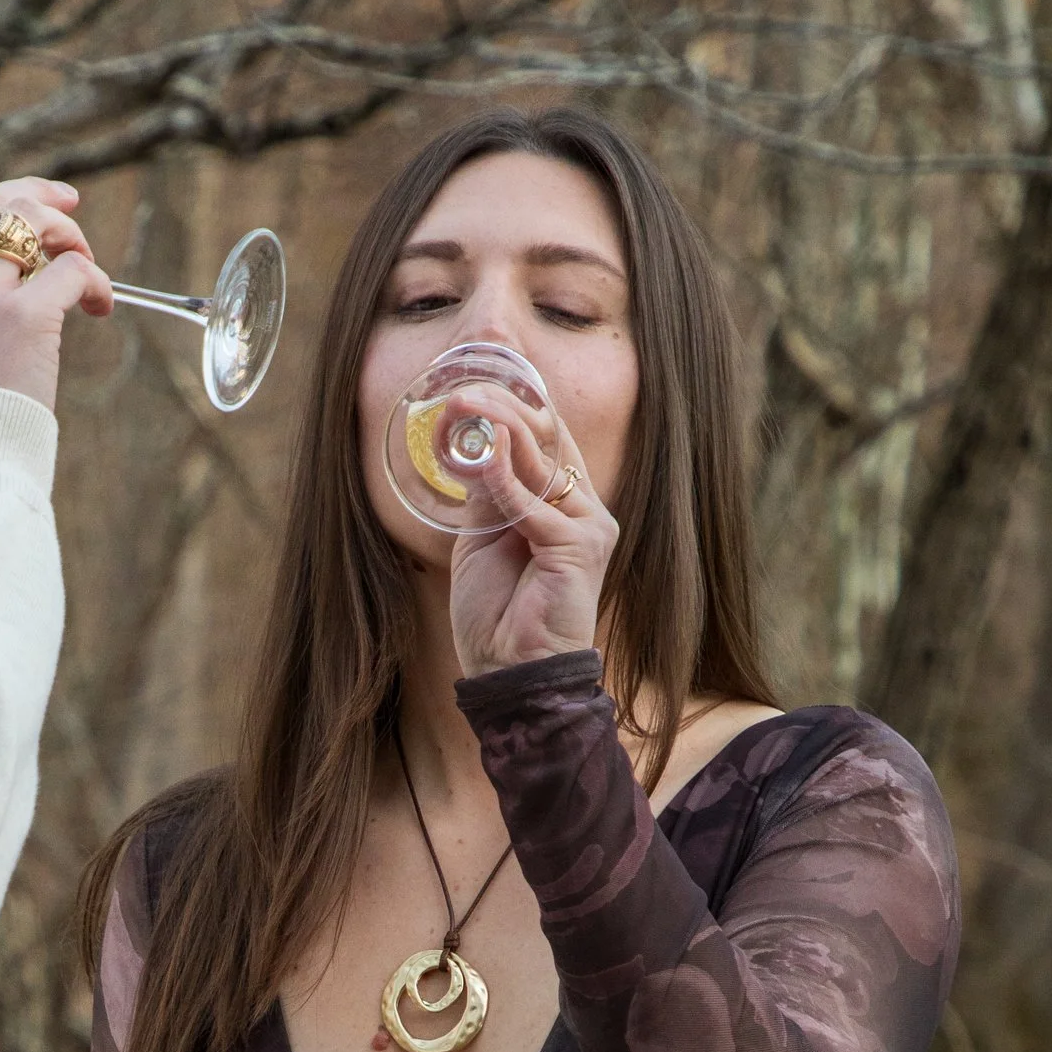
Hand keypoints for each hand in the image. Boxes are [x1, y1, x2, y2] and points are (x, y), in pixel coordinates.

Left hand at [446, 388, 619, 673]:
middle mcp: (585, 509)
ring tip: (462, 404)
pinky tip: (480, 461)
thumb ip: (488, 492)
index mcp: (565, 504)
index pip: (545, 437)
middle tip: (461, 385)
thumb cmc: (497, 615)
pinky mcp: (580, 547)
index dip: (513, 403)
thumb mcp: (482, 538)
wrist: (509, 675)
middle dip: (505, 405)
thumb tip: (476, 444)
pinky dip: (505, 480)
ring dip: (500, 429)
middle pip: (548, 439)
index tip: (474, 375)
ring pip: (543, 462)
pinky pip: (536, 503)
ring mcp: (589, 526)